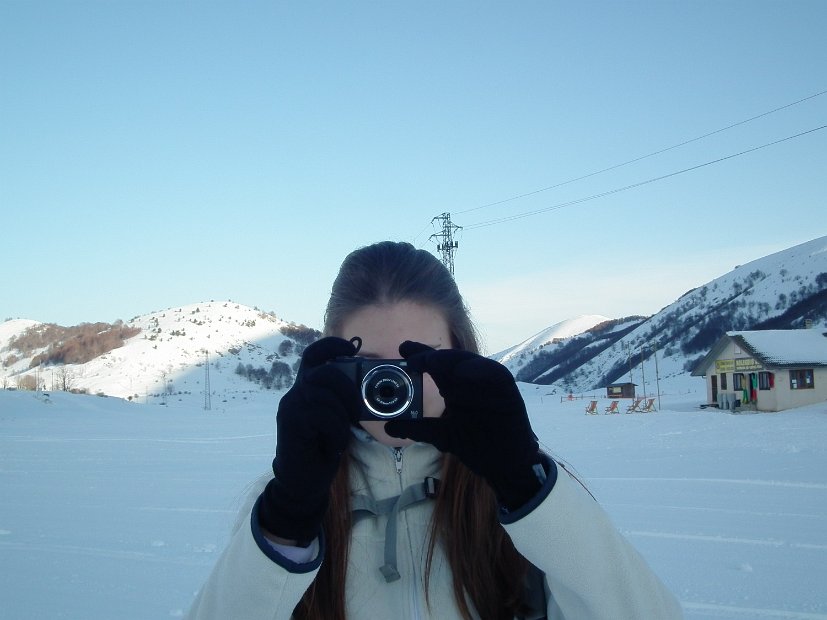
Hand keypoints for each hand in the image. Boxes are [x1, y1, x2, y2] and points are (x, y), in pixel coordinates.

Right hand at [258, 337, 359, 542]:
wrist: (303, 482)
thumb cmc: (323, 448)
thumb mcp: (338, 419)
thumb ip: (344, 401)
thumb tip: (369, 387)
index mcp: (306, 388)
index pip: (313, 355)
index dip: (331, 345)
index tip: (351, 348)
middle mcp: (295, 393)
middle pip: (321, 371)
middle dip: (346, 386)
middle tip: (358, 408)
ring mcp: (290, 408)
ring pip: (322, 394)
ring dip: (341, 414)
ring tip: (343, 433)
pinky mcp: (290, 424)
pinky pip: (320, 415)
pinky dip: (336, 429)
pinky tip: (335, 444)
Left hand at [385, 341, 541, 510]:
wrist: (504, 465)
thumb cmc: (477, 444)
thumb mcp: (443, 435)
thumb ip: (419, 429)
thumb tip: (389, 427)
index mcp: (455, 388)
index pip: (436, 367)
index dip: (420, 355)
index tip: (403, 349)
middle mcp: (472, 382)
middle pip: (452, 361)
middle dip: (432, 357)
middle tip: (415, 358)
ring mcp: (491, 386)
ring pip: (473, 364)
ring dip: (452, 361)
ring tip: (432, 361)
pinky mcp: (509, 393)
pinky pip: (496, 377)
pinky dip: (480, 373)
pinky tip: (463, 374)